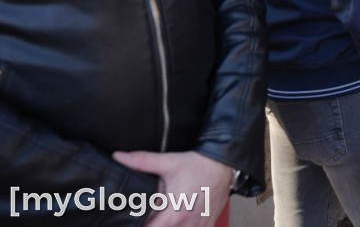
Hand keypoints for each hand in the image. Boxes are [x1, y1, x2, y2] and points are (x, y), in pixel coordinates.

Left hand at [112, 150, 231, 225]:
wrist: (224, 164)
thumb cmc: (198, 165)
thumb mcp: (169, 162)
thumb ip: (142, 161)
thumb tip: (119, 157)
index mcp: (173, 213)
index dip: (140, 226)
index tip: (135, 221)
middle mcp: (187, 224)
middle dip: (156, 225)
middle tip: (152, 216)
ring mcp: (199, 226)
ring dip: (171, 226)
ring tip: (167, 216)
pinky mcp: (208, 224)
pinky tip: (183, 219)